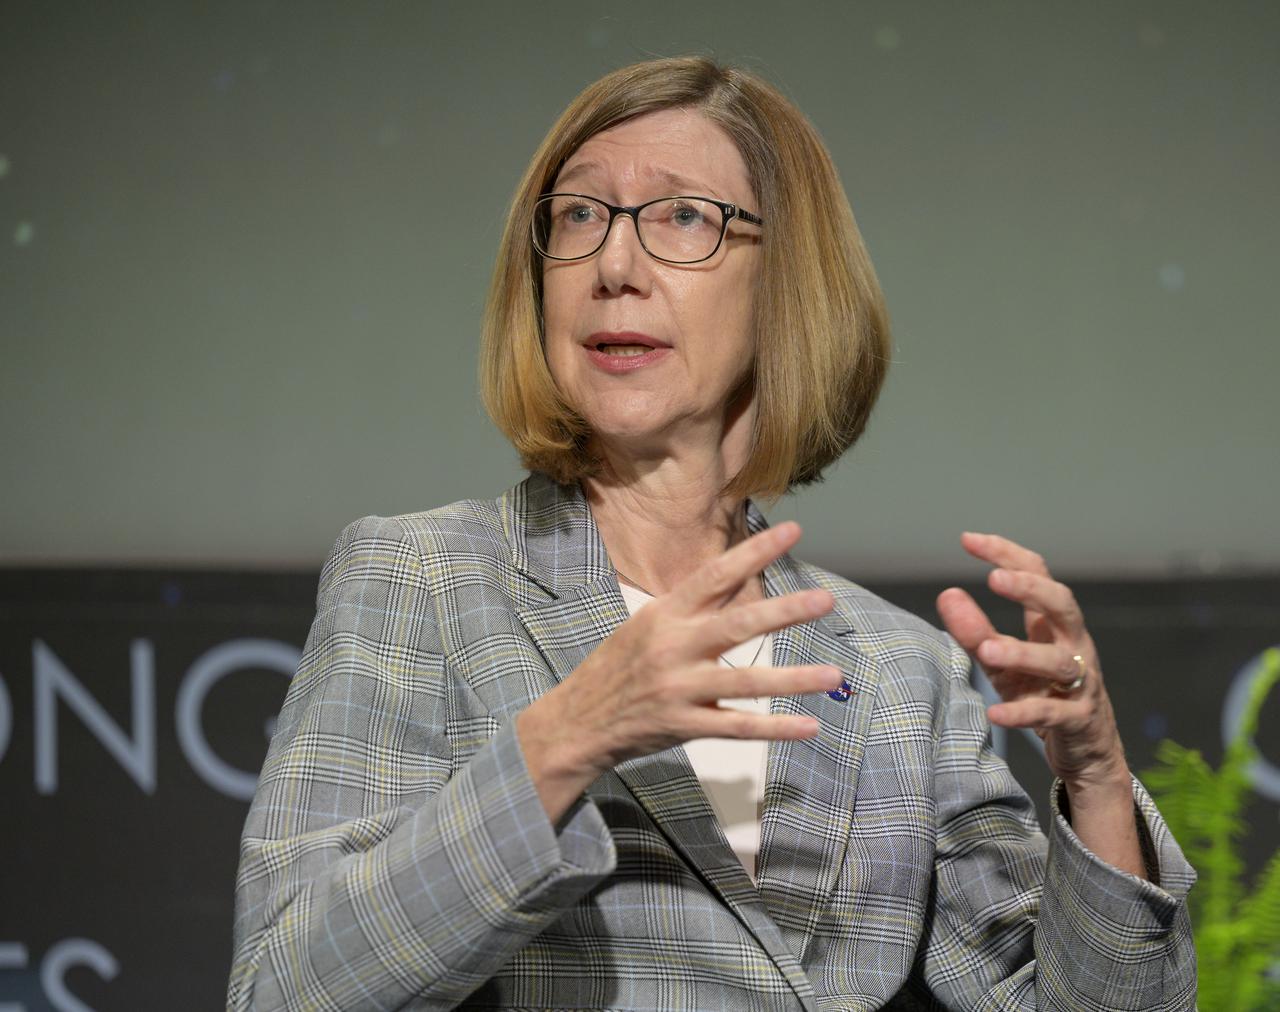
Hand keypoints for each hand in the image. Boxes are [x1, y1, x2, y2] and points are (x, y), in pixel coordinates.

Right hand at [517, 521, 844, 822]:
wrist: (577, 721)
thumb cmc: (617, 667)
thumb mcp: (645, 625)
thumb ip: (690, 609)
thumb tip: (739, 582)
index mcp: (664, 614)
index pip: (715, 575)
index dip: (754, 552)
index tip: (793, 531)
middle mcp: (673, 647)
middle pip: (737, 624)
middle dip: (784, 611)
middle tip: (825, 600)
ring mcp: (679, 688)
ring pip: (745, 681)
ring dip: (793, 678)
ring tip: (833, 673)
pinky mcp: (683, 725)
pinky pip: (737, 727)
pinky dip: (775, 728)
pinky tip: (809, 725)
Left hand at [935, 532, 1129, 791]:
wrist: (1087, 750)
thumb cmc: (1040, 693)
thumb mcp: (1002, 662)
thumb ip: (974, 631)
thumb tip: (946, 593)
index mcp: (1052, 624)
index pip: (1037, 575)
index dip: (1006, 554)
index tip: (968, 540)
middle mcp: (1072, 645)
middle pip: (1063, 605)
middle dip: (1032, 588)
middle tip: (995, 578)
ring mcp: (1081, 683)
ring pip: (1058, 661)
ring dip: (1022, 654)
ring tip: (987, 651)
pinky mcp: (1078, 720)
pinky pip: (1052, 713)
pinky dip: (1023, 713)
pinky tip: (995, 714)